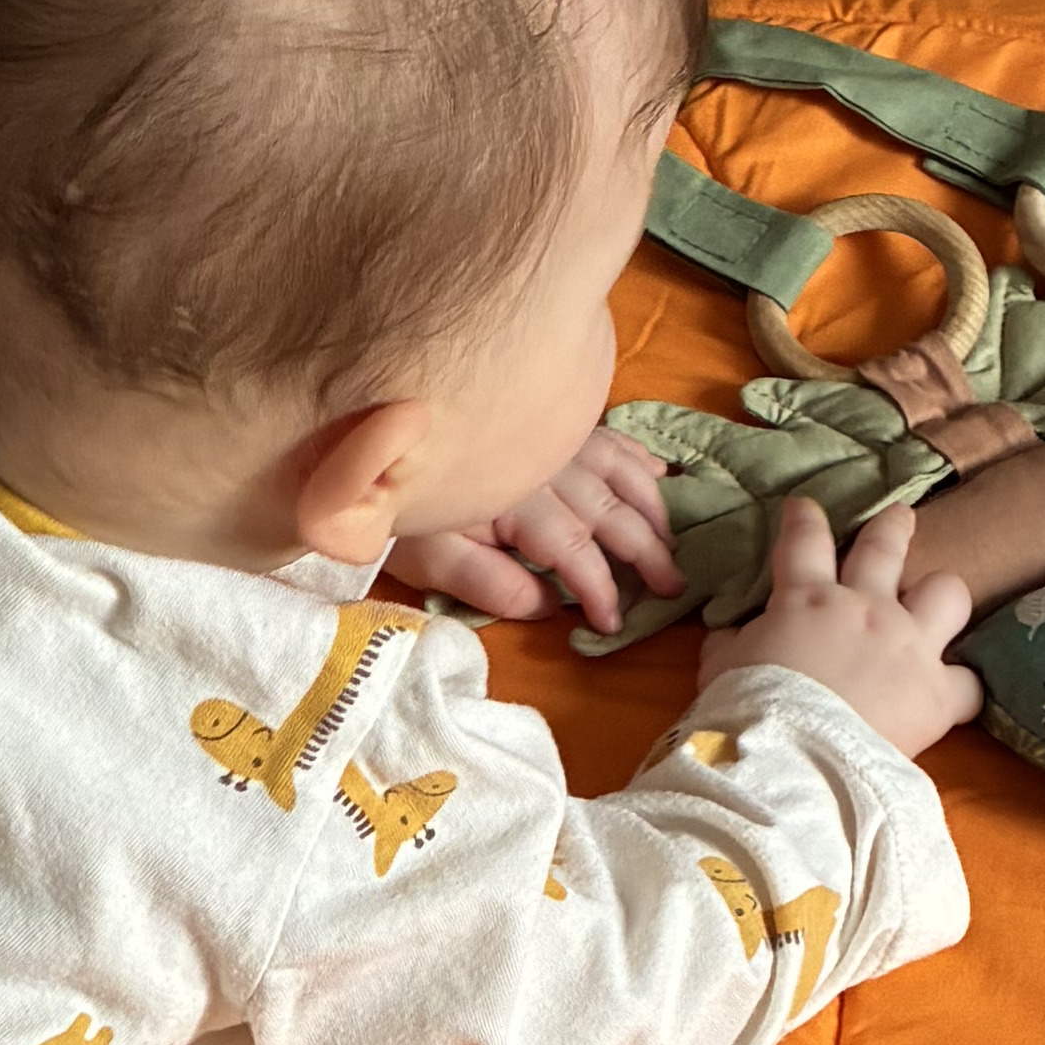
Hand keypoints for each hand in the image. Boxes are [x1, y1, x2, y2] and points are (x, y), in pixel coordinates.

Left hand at [382, 432, 679, 626]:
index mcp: (514, 502)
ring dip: (651, 505)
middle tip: (674, 587)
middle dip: (646, 551)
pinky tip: (661, 470)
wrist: (370, 441)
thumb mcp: (430, 559)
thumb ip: (488, 584)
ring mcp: (549, 439)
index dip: (600, 590)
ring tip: (673, 538)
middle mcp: (542, 464)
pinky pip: (607, 434)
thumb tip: (547, 605)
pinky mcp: (548, 423)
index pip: (574, 552)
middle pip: (609, 511)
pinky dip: (637, 454)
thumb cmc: (399, 510)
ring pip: (617, 469)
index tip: (614, 622)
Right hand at [707, 496, 978, 756]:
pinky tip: (955, 693)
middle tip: (899, 517)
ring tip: (938, 601)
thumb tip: (732, 635)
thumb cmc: (748, 710)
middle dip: (892, 527)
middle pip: (886, 547)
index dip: (804, 519)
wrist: (793, 757)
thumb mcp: (721, 668)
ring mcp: (909, 645)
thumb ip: (732, 643)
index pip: (804, 540)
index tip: (804, 508)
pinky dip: (961, 688)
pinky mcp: (937, 692)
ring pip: (947, 592)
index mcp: (807, 599)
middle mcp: (867, 608)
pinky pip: (969, 683)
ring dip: (941, 595)